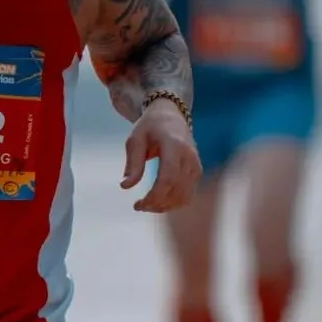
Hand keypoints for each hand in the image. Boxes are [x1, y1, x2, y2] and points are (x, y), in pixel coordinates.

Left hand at [121, 98, 201, 213]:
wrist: (171, 115)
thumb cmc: (149, 127)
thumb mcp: (135, 140)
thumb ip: (132, 163)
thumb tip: (125, 186)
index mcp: (173, 145)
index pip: (167, 177)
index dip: (154, 196)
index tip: (138, 205)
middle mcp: (188, 156)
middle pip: (176, 190)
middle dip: (156, 204)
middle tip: (138, 206)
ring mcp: (195, 164)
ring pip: (184, 196)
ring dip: (165, 206)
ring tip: (147, 205)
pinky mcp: (197, 171)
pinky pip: (188, 194)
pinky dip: (174, 203)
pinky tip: (159, 203)